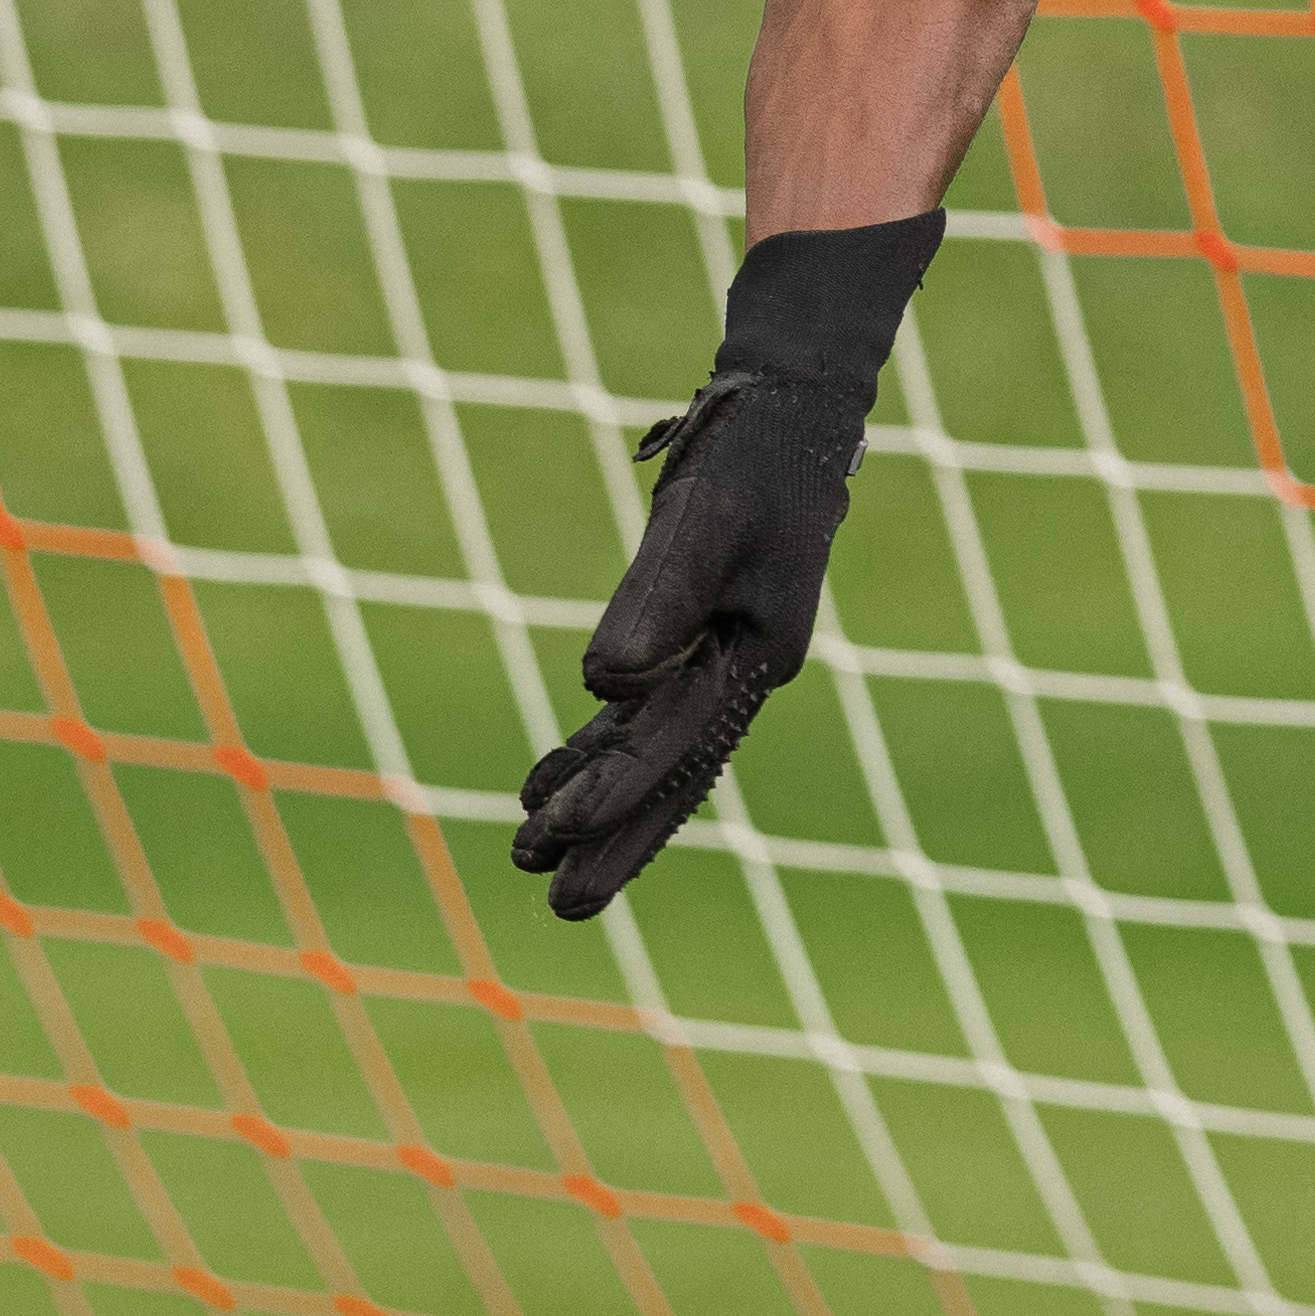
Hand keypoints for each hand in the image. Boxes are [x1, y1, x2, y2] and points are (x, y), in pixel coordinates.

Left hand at [513, 212, 938, 920]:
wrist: (787, 410)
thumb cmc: (751, 460)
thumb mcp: (703, 520)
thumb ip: (656, 601)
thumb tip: (602, 686)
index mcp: (757, 657)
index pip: (678, 744)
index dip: (616, 791)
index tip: (557, 835)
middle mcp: (742, 673)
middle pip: (671, 774)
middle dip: (614, 837)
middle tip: (558, 905)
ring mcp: (718, 659)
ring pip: (649, 750)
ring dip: (593, 797)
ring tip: (527, 849)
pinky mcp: (692, 634)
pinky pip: (639, 712)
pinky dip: (596, 745)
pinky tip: (547, 781)